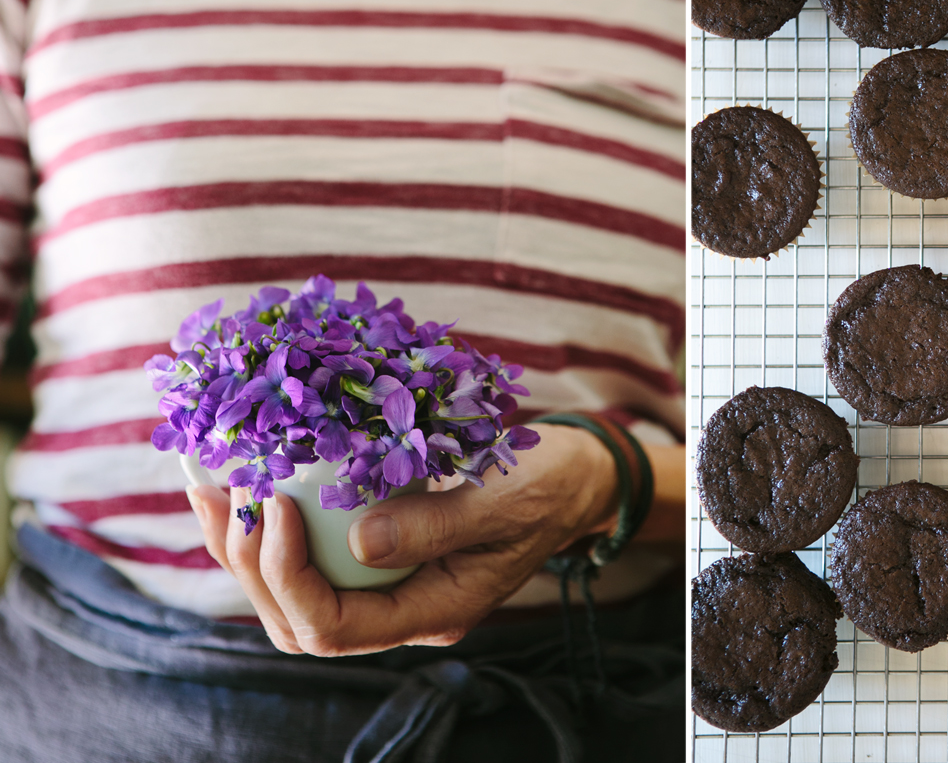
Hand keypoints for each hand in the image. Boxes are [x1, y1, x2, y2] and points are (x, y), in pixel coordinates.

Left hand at [187, 422, 617, 655]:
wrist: (576, 478)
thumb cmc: (549, 487)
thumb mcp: (504, 501)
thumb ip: (437, 525)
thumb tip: (358, 541)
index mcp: (433, 610)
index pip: (335, 626)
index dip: (287, 574)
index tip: (275, 504)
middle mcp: (402, 608)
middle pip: (299, 620)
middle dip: (249, 563)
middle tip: (232, 494)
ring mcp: (390, 582)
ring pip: (295, 591)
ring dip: (244, 545)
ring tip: (214, 485)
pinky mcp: (383, 548)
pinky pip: (312, 552)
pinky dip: (271, 521)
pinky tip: (247, 477)